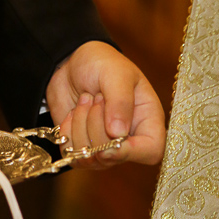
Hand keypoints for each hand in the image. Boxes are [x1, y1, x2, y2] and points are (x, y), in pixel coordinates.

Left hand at [46, 42, 164, 169]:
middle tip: (95, 97)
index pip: (151, 151)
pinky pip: (72, 154)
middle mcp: (128, 138)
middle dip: (96, 126)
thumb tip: (119, 134)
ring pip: (90, 158)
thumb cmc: (101, 62)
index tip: (112, 135)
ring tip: (85, 100)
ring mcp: (104, 145)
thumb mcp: (115, 73)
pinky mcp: (82, 146)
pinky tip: (72, 112)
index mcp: (147, 119)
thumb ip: (120, 101)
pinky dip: (66, 133)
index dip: (132, 151)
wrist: (71, 60)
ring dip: (80, 126)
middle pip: (113, 156)